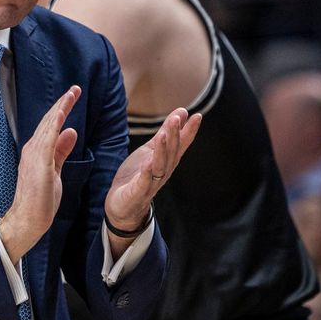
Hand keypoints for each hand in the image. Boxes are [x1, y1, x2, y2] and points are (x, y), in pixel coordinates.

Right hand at [0, 86, 80, 259]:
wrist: (27, 220)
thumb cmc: (40, 200)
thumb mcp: (55, 171)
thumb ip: (62, 151)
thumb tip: (71, 131)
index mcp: (37, 152)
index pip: (50, 126)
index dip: (61, 110)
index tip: (72, 96)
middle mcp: (32, 150)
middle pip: (48, 121)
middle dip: (62, 103)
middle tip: (75, 88)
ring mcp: (34, 156)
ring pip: (48, 126)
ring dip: (60, 108)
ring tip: (71, 94)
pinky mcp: (39, 164)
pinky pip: (47, 139)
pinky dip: (54, 124)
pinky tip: (62, 113)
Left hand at [104, 108, 200, 229]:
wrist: (123, 206)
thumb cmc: (138, 176)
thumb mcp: (150, 150)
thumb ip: (165, 133)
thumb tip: (181, 113)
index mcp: (167, 161)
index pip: (181, 145)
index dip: (189, 131)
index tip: (197, 115)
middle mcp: (164, 171)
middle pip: (171, 152)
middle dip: (175, 135)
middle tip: (177, 117)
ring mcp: (152, 182)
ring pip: (160, 165)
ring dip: (162, 150)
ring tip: (163, 134)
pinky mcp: (138, 192)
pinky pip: (144, 181)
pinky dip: (147, 172)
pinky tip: (148, 162)